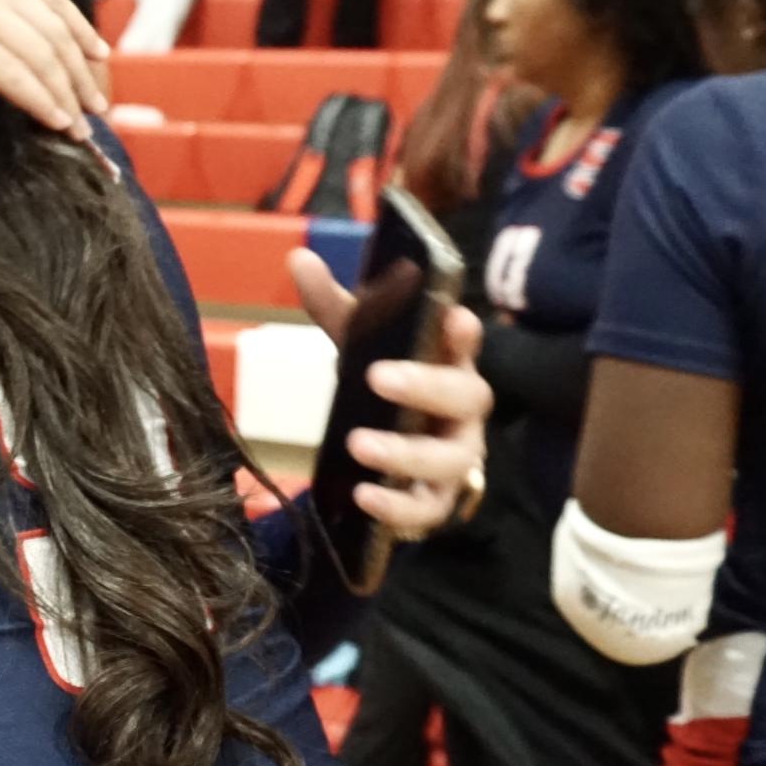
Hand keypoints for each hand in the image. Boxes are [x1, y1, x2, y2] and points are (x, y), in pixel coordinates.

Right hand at [0, 0, 111, 138]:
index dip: (77, 28)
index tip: (96, 54)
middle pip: (54, 29)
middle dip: (81, 71)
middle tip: (97, 104)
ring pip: (44, 57)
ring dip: (68, 95)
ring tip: (82, 126)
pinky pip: (17, 79)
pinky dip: (44, 103)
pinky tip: (57, 123)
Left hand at [291, 250, 492, 539]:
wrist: (397, 455)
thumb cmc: (387, 388)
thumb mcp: (360, 345)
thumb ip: (335, 307)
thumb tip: (299, 257)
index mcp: (450, 364)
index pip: (466, 344)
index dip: (463, 333)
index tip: (452, 319)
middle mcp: (463, 411)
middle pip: (466, 397)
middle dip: (425, 386)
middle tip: (376, 377)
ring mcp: (457, 458)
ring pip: (449, 458)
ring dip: (405, 452)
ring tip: (358, 444)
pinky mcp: (438, 501)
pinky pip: (427, 509)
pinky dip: (397, 506)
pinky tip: (364, 496)